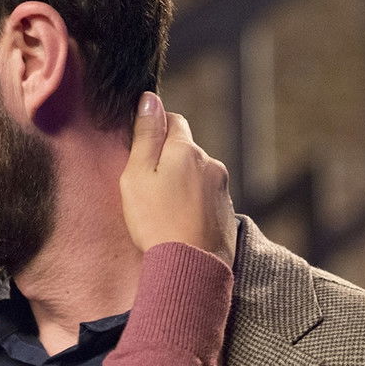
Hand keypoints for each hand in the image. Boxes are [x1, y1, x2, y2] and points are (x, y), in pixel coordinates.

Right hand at [120, 92, 234, 261]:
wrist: (189, 266)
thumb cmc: (155, 221)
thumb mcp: (137, 175)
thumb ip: (145, 136)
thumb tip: (150, 98)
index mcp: (186, 150)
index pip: (173, 121)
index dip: (156, 131)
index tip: (142, 150)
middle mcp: (210, 163)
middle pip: (186, 150)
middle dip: (169, 160)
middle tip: (148, 187)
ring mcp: (222, 189)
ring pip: (198, 175)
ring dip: (183, 184)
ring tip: (165, 212)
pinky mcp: (227, 213)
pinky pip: (207, 199)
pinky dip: (194, 205)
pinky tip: (180, 224)